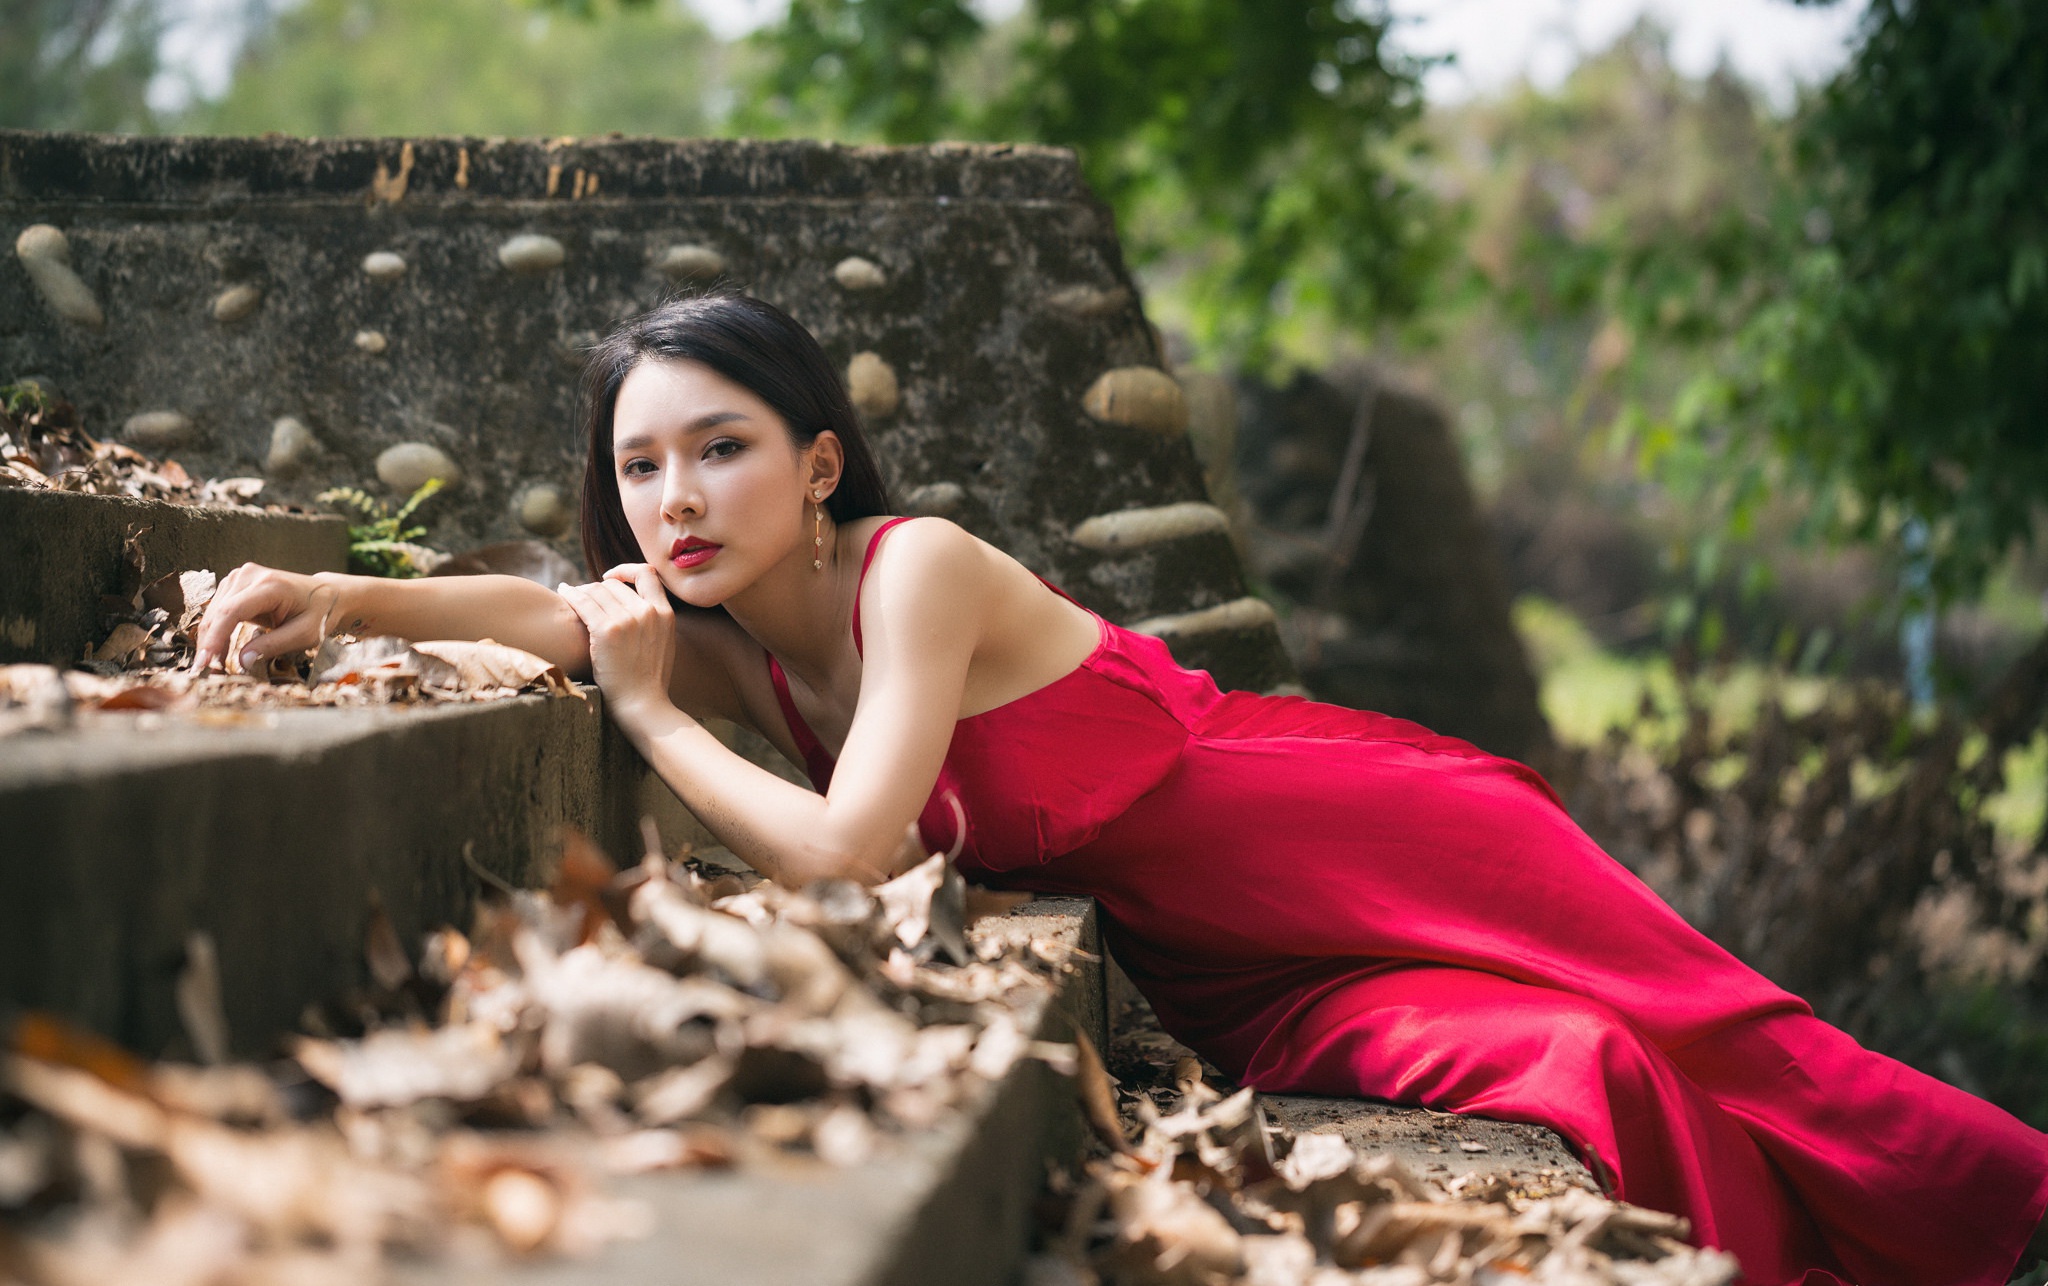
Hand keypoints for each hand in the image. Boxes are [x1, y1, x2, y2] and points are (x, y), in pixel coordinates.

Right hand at [192, 564, 343, 672]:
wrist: (325, 595)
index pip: (232, 611)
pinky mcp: (235, 583)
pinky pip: (218, 610)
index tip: (205, 662)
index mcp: (270, 585)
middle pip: (218, 612)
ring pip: (213, 612)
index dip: (215, 638)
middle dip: (209, 644)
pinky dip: (216, 631)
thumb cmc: (318, 614)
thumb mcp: (305, 634)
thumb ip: (273, 646)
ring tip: (214, 665)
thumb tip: (242, 661)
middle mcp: (250, 575)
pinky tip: (219, 651)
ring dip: (210, 639)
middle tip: (206, 672)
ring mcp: (240, 577)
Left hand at [557, 565, 676, 723]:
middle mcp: (648, 611)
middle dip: (596, 588)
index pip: (647, 573)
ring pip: (597, 591)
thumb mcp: (662, 644)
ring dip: (581, 591)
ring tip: (570, 595)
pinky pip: (583, 603)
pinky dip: (570, 595)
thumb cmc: (648, 681)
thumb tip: (635, 606)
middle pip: (614, 585)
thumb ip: (652, 621)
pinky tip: (562, 592)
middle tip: (582, 597)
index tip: (611, 578)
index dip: (626, 570)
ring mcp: (628, 620)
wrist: (642, 705)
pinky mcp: (607, 631)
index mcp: (665, 613)